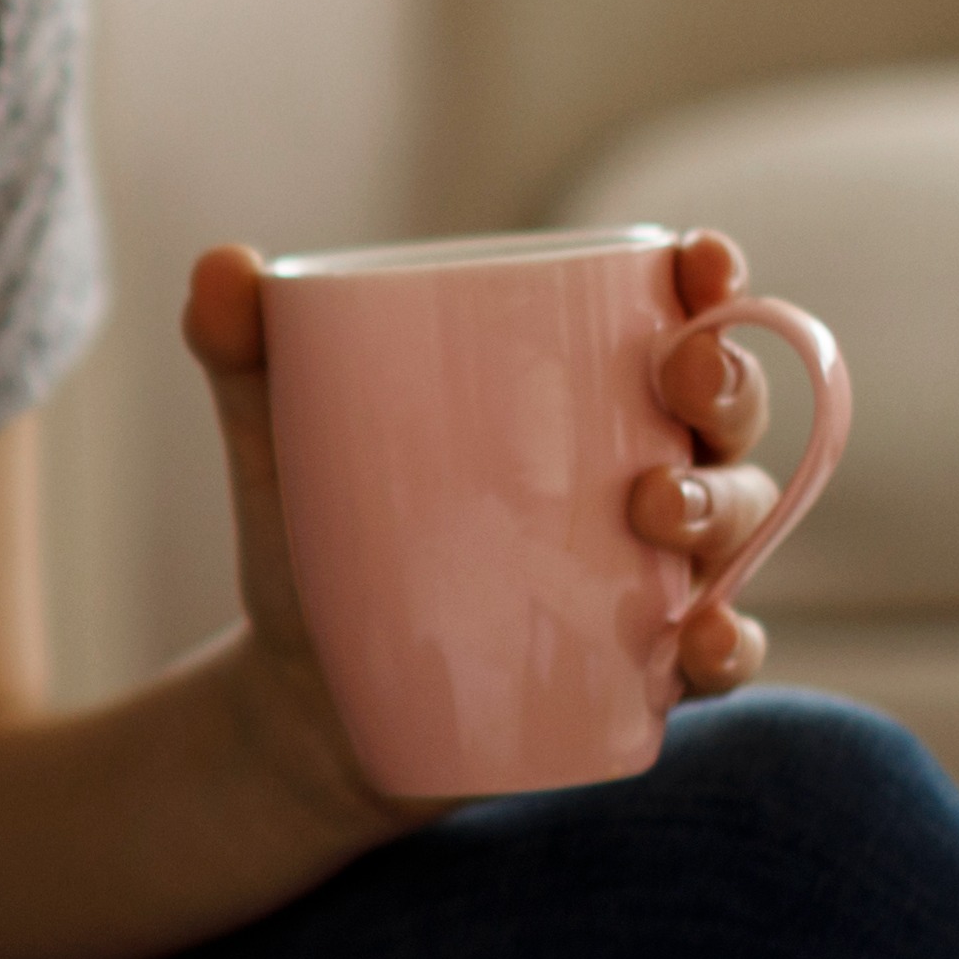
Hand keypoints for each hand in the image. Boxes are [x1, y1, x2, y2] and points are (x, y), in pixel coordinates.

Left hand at [178, 229, 795, 822]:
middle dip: (727, 384)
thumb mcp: (281, 446)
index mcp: (582, 392)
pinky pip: (718, 652)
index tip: (699, 259)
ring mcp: (650, 572)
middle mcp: (643, 469)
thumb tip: (220, 266)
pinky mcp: (639, 667)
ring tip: (657, 510)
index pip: (672, 317)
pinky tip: (702, 641)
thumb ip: (248, 356)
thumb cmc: (321, 540)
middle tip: (680, 384)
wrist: (303, 699)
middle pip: (727, 412)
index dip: (711, 280)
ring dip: (722, 508)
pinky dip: (730, 645)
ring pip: (737, 522)